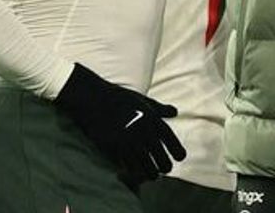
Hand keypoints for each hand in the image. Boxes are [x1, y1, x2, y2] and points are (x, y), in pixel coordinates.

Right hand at [54, 63, 185, 184]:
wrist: (94, 98)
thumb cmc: (120, 99)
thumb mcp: (144, 101)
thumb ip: (160, 109)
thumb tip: (175, 112)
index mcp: (152, 119)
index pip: (170, 140)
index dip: (177, 151)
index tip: (180, 158)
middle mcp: (143, 131)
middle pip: (161, 158)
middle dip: (164, 166)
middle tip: (164, 169)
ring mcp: (129, 141)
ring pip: (146, 168)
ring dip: (150, 173)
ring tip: (151, 175)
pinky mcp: (114, 148)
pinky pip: (128, 167)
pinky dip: (133, 173)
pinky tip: (135, 174)